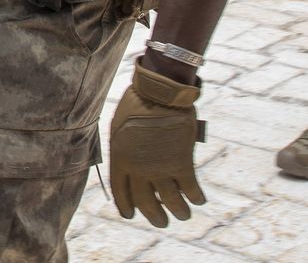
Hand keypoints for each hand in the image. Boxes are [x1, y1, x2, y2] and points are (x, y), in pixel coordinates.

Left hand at [110, 59, 205, 227]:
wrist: (158, 94)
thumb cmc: (137, 105)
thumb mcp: (119, 128)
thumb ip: (124, 149)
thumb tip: (129, 164)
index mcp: (119, 158)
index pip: (120, 191)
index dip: (126, 206)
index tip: (131, 215)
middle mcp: (138, 168)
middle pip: (145, 202)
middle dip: (154, 216)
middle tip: (161, 222)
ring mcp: (160, 168)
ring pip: (170, 201)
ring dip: (178, 212)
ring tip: (182, 215)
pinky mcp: (181, 163)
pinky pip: (190, 189)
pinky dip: (196, 197)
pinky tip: (199, 200)